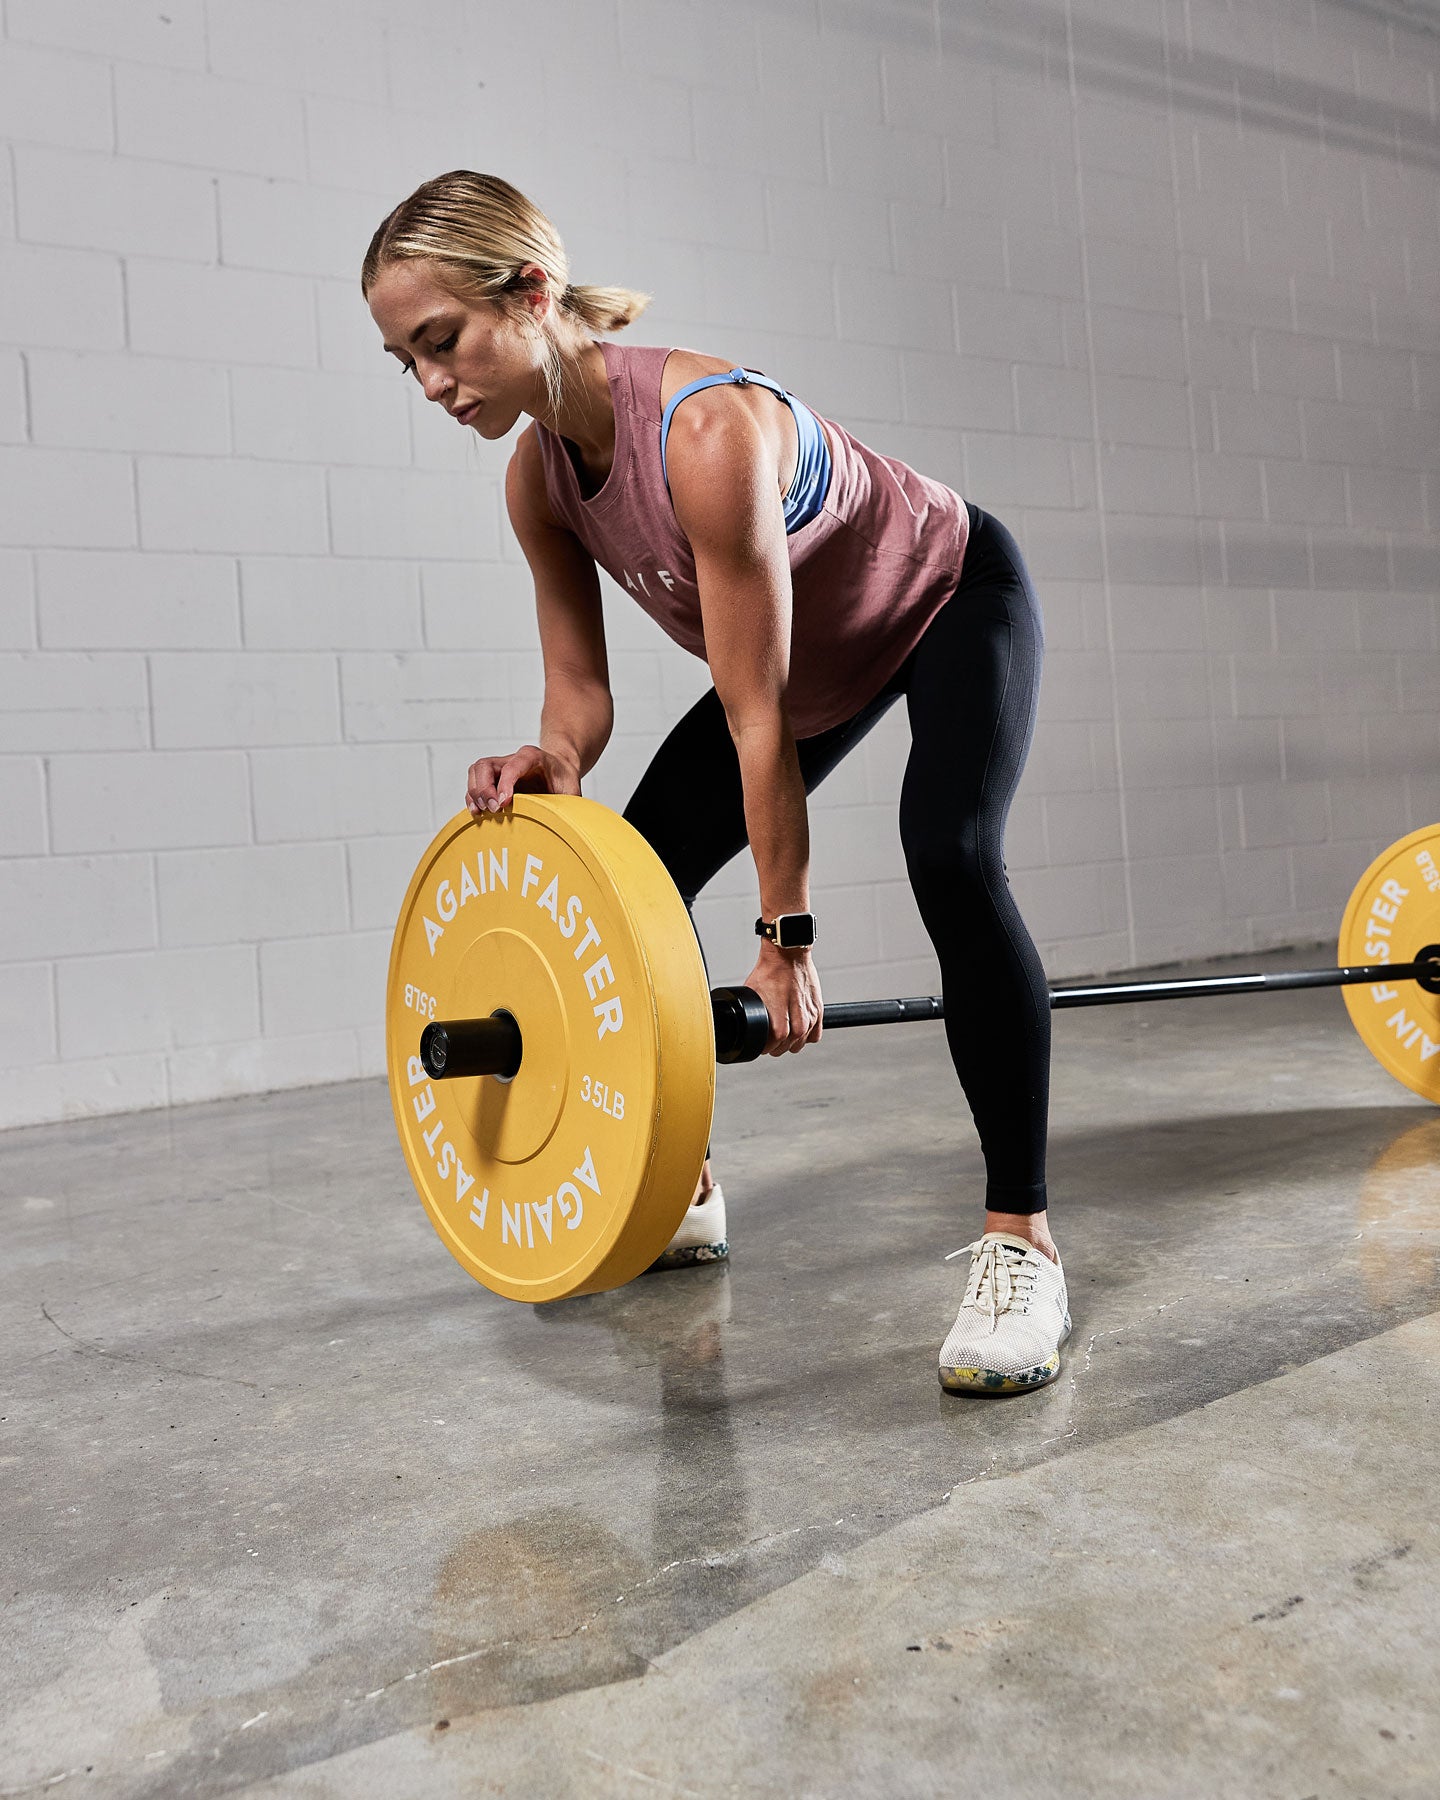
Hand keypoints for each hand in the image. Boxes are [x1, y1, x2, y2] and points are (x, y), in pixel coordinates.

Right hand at [465, 745, 580, 814]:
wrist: (560, 768)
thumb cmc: (564, 780)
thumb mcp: (572, 790)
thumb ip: (569, 804)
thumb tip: (565, 825)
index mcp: (533, 756)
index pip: (513, 765)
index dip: (505, 784)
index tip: (503, 803)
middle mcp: (513, 759)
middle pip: (486, 765)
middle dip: (485, 789)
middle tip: (494, 810)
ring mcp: (500, 766)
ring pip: (476, 771)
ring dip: (475, 793)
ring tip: (482, 812)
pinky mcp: (493, 777)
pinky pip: (474, 781)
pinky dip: (472, 797)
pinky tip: (478, 812)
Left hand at [743, 942, 822, 1054]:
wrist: (788, 955)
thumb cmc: (771, 970)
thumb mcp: (752, 991)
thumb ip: (750, 1010)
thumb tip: (739, 1020)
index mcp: (780, 1010)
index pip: (776, 1041)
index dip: (767, 1047)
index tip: (763, 1047)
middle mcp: (798, 1013)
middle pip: (790, 1044)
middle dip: (778, 1048)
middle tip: (772, 1045)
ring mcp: (810, 1012)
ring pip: (803, 1041)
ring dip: (793, 1044)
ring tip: (785, 1041)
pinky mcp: (818, 1008)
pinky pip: (816, 1034)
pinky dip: (808, 1037)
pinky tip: (800, 1034)